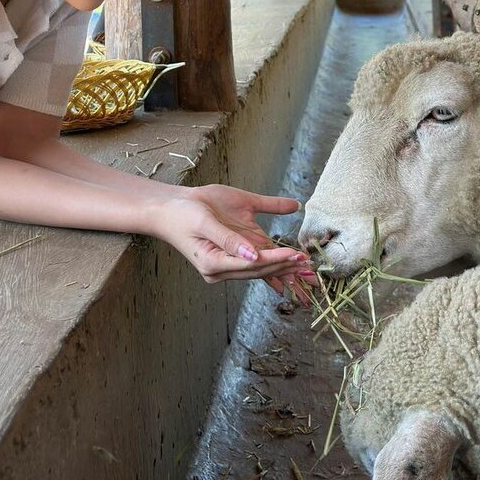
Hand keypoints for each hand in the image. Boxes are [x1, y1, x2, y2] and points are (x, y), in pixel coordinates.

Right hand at [154, 185, 318, 299]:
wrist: (171, 208)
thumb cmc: (184, 213)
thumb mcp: (205, 222)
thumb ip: (229, 238)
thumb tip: (254, 255)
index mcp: (213, 264)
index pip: (252, 265)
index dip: (275, 260)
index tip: (295, 255)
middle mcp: (222, 268)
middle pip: (260, 271)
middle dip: (286, 268)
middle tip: (309, 264)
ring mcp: (228, 262)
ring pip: (260, 268)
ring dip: (284, 268)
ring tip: (306, 268)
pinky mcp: (233, 252)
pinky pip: (256, 258)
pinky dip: (275, 261)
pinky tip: (291, 268)